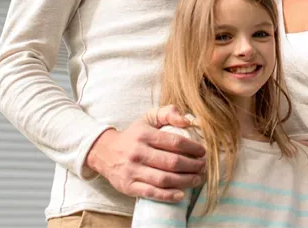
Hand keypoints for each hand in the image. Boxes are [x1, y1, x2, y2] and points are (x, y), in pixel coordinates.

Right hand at [85, 105, 205, 202]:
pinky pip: (152, 193)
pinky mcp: (129, 186)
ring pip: (164, 179)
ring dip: (185, 181)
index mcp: (144, 134)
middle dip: (193, 166)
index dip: (192, 148)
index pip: (174, 141)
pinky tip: (181, 194)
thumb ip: (168, 113)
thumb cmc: (133, 135)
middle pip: (172, 162)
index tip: (202, 152)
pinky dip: (168, 195)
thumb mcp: (148, 118)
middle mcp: (138, 152)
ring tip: (197, 179)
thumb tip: (187, 120)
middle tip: (202, 167)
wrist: (104, 152)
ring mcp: (132, 171)